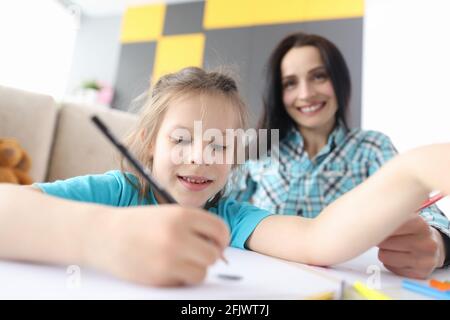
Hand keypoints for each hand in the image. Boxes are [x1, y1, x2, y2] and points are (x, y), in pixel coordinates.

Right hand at [86, 205, 229, 286]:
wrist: (103, 235)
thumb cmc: (138, 224)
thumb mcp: (169, 214)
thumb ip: (194, 227)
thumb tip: (220, 249)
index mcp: (183, 214)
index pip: (220, 230)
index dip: (221, 239)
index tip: (215, 244)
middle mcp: (178, 234)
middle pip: (214, 254)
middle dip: (208, 256)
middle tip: (195, 255)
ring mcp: (169, 256)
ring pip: (203, 271)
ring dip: (195, 269)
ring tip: (179, 261)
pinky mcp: (159, 276)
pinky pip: (184, 281)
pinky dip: (180, 278)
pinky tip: (165, 267)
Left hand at [377, 215, 445, 278]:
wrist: (433, 246)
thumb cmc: (412, 231)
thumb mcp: (404, 219)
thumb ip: (387, 219)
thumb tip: (365, 224)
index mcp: (419, 225)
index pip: (388, 224)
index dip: (377, 226)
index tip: (372, 225)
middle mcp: (425, 243)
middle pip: (383, 242)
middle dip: (380, 239)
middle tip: (386, 237)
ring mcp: (423, 260)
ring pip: (384, 256)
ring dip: (383, 252)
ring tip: (393, 247)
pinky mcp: (419, 273)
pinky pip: (390, 267)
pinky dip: (390, 262)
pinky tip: (399, 257)